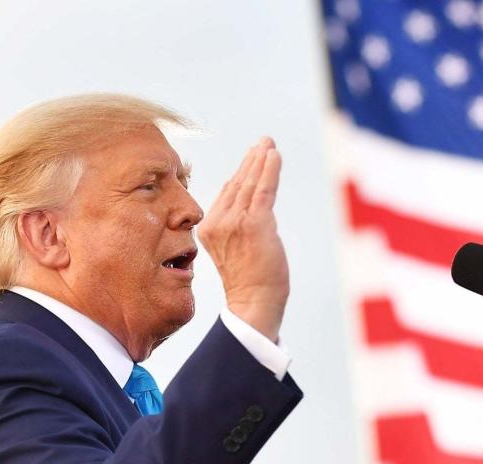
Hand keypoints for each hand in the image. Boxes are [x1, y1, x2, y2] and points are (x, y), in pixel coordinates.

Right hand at [197, 138, 288, 342]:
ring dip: (261, 160)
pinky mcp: (255, 224)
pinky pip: (263, 189)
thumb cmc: (249, 282)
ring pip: (250, 184)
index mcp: (209, 228)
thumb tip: (254, 207)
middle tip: (263, 143)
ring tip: (269, 144)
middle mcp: (218, 222)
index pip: (226, 194)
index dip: (240, 175)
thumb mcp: (235, 250)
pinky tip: (273, 155)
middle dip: (251, 161)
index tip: (251, 159)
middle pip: (237, 184)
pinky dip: (269, 169)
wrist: (254, 302)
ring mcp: (235, 222)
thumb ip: (237, 227)